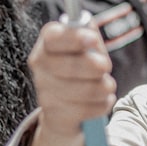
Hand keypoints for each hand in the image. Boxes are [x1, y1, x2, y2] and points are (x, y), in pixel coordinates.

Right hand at [29, 21, 114, 137]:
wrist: (64, 105)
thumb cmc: (80, 65)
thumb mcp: (86, 45)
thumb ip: (88, 33)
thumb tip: (90, 31)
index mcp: (47, 41)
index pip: (54, 37)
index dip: (74, 38)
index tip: (92, 39)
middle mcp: (40, 64)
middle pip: (72, 66)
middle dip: (97, 66)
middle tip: (106, 66)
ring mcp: (44, 90)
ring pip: (85, 90)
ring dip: (104, 87)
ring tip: (106, 85)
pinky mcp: (54, 114)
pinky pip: (88, 110)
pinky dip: (102, 104)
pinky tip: (102, 99)